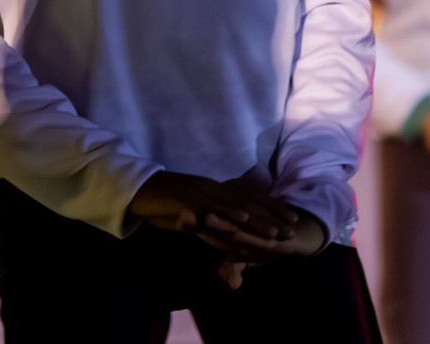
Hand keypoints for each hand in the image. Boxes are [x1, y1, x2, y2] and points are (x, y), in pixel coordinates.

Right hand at [127, 172, 297, 244]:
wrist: (138, 190)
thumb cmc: (163, 203)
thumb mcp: (191, 216)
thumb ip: (209, 226)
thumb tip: (228, 239)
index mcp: (214, 190)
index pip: (248, 198)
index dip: (270, 207)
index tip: (290, 216)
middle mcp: (211, 189)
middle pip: (247, 202)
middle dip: (272, 216)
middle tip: (292, 228)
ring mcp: (200, 194)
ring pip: (233, 207)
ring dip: (257, 220)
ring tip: (276, 232)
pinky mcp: (187, 201)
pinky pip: (210, 210)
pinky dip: (226, 215)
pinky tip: (242, 222)